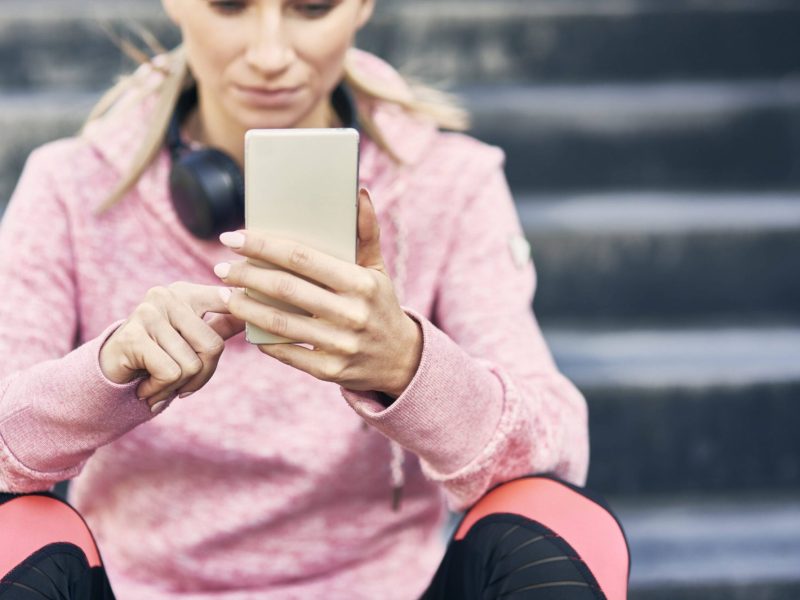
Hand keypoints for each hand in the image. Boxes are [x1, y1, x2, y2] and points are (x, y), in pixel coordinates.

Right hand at [99, 282, 244, 410]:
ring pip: (191, 365)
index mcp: (186, 292)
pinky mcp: (133, 336)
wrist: (108, 373)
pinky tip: (146, 387)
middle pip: (213, 347)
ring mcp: (148, 313)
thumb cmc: (157, 356)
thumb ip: (221, 324)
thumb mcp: (191, 338)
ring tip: (158, 383)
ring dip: (176, 387)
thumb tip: (253, 314)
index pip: (227, 301)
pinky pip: (170, 374)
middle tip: (182, 384)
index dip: (242, 313)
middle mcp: (167, 296)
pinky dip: (160, 390)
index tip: (248, 319)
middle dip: (201, 376)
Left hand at [215, 188, 421, 398]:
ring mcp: (340, 345)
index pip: (302, 258)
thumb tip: (359, 192)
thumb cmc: (379, 304)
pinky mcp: (330, 371)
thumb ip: (366, 231)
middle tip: (221, 266)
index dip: (263, 246)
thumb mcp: (377, 268)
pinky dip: (262, 337)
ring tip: (226, 294)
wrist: (400, 360)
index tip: (234, 238)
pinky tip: (247, 323)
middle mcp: (352, 314)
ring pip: (279, 323)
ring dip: (245, 307)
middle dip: (246, 275)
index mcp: (361, 283)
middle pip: (285, 289)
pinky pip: (286, 352)